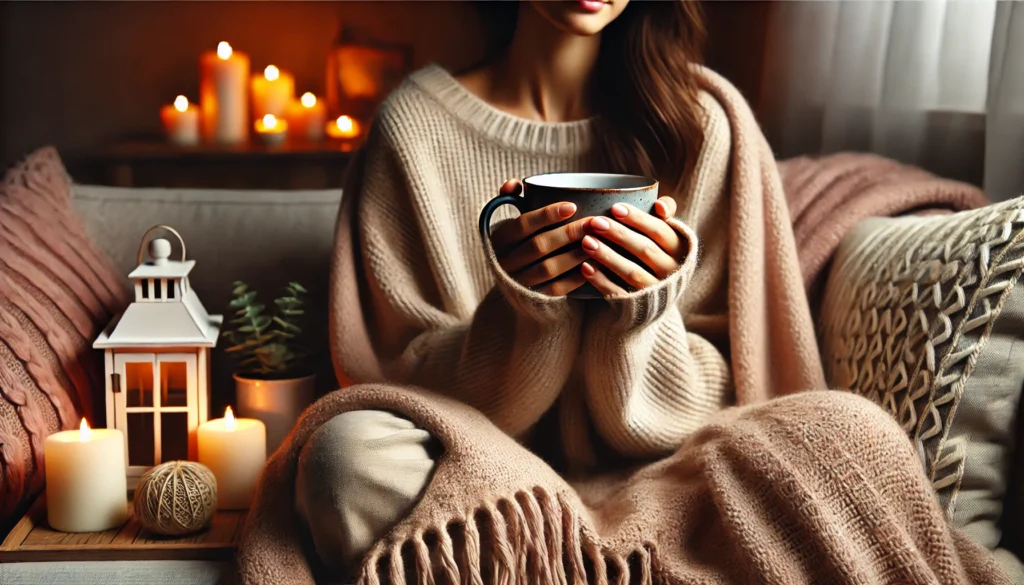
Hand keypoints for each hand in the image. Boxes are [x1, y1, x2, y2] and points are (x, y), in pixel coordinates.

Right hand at [489, 179, 591, 296]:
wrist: (511, 283)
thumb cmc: (516, 243)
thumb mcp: (508, 223)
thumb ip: (510, 200)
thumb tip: (515, 184)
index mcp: (498, 240)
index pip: (522, 225)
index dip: (546, 215)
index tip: (572, 206)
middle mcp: (505, 263)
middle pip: (539, 246)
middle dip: (569, 233)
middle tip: (593, 222)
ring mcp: (519, 283)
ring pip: (549, 269)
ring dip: (576, 254)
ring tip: (598, 241)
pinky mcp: (534, 300)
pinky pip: (557, 289)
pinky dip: (576, 277)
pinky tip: (594, 264)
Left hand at [580, 197, 686, 296]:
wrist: (659, 299)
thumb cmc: (659, 253)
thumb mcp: (668, 234)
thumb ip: (667, 212)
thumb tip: (660, 206)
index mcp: (680, 250)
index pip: (660, 231)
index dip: (638, 219)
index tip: (615, 207)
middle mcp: (671, 272)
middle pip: (645, 250)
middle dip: (619, 234)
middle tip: (595, 222)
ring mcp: (655, 291)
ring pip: (632, 273)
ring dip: (608, 257)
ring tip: (586, 242)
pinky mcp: (639, 307)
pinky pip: (619, 293)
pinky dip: (601, 280)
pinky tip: (585, 267)